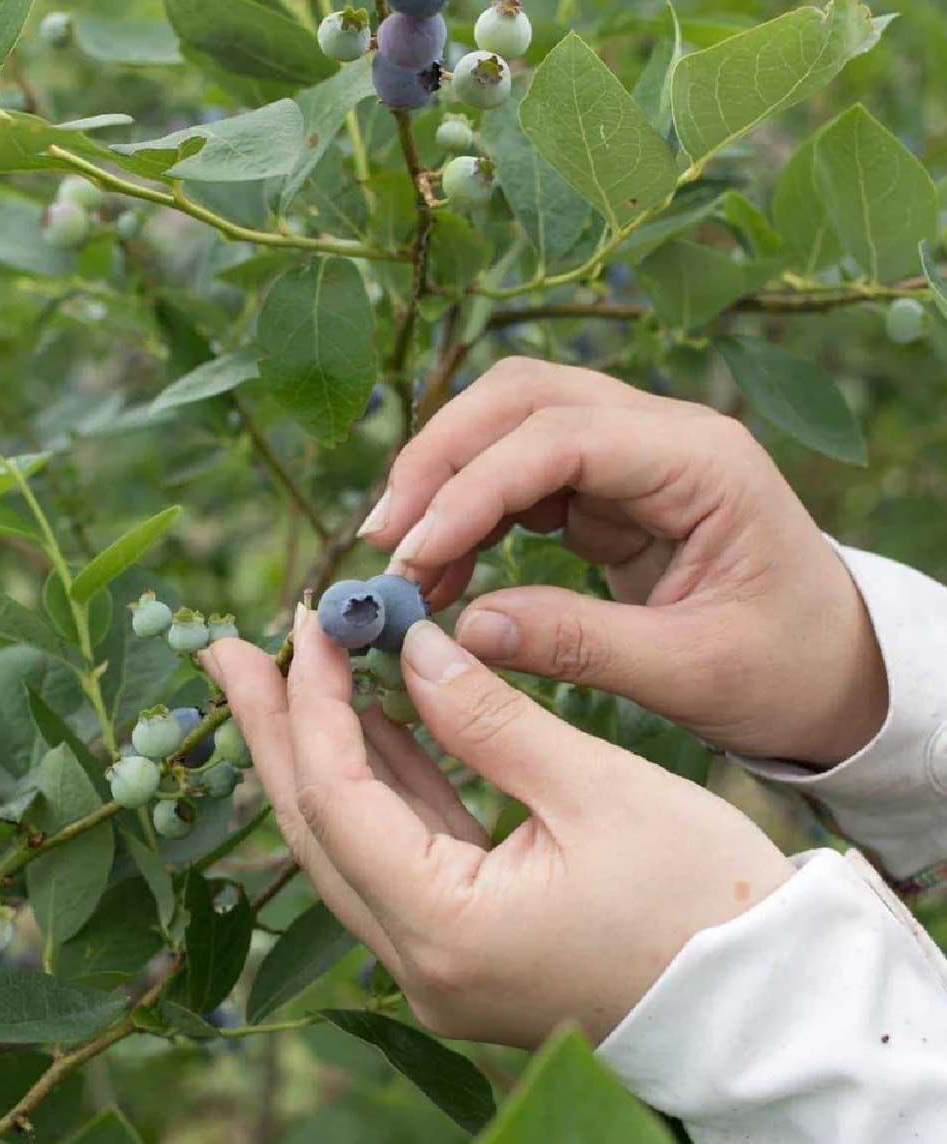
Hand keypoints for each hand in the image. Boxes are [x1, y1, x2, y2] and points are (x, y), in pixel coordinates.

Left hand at [205, 612, 790, 1048]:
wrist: (766, 1007)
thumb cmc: (703, 901)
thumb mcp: (595, 791)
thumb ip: (488, 718)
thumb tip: (411, 648)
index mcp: (447, 933)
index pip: (340, 797)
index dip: (313, 701)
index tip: (311, 619)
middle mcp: (421, 965)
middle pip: (315, 829)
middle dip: (273, 731)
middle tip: (227, 649)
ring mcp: (438, 967)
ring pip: (348, 845)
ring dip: (318, 756)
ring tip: (284, 673)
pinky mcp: (464, 954)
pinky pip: (397, 860)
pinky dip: (381, 789)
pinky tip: (365, 726)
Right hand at [358, 359, 886, 766]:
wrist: (833, 670)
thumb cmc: (786, 669)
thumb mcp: (692, 671)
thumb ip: (579, 646)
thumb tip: (462, 631)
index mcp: (703, 462)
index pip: (564, 438)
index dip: (476, 486)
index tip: (415, 552)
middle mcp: (664, 435)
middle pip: (524, 397)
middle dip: (442, 458)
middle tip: (384, 538)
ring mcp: (632, 456)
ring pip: (511, 423)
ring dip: (445, 478)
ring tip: (403, 560)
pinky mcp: (607, 490)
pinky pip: (518, 477)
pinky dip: (468, 512)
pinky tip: (441, 567)